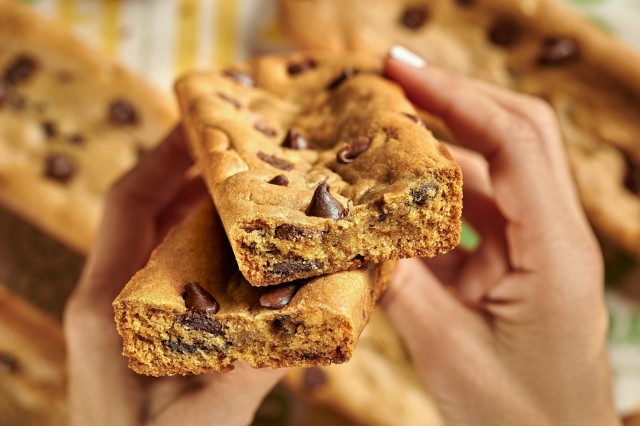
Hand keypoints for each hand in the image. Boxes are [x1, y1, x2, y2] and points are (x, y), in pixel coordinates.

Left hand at [64, 127, 284, 425]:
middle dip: (189, 175)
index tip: (200, 126)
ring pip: (158, 239)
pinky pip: (170, 269)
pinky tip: (242, 250)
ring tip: (248, 190)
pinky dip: (202, 248)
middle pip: (144, 212)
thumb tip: (313, 318)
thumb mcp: (205, 417)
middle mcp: (107, 298)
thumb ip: (253, 366)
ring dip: (197, 210)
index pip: (129, 204)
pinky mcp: (142, 328)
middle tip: (241, 153)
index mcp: (106, 306)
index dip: (163, 158)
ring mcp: (121, 312)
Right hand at [380, 48, 619, 425]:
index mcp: (554, 252)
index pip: (515, 143)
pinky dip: (431, 196)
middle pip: (510, 137)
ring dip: (436, 148)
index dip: (458, 97)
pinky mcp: (510, 263)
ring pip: (486, 172)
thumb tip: (348, 231)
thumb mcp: (446, 349)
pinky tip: (391, 194)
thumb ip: (397, 282)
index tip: (401, 70)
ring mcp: (532, 248)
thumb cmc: (515, 418)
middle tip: (388, 79)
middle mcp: (551, 237)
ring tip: (379, 131)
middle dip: (451, 101)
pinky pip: (471, 212)